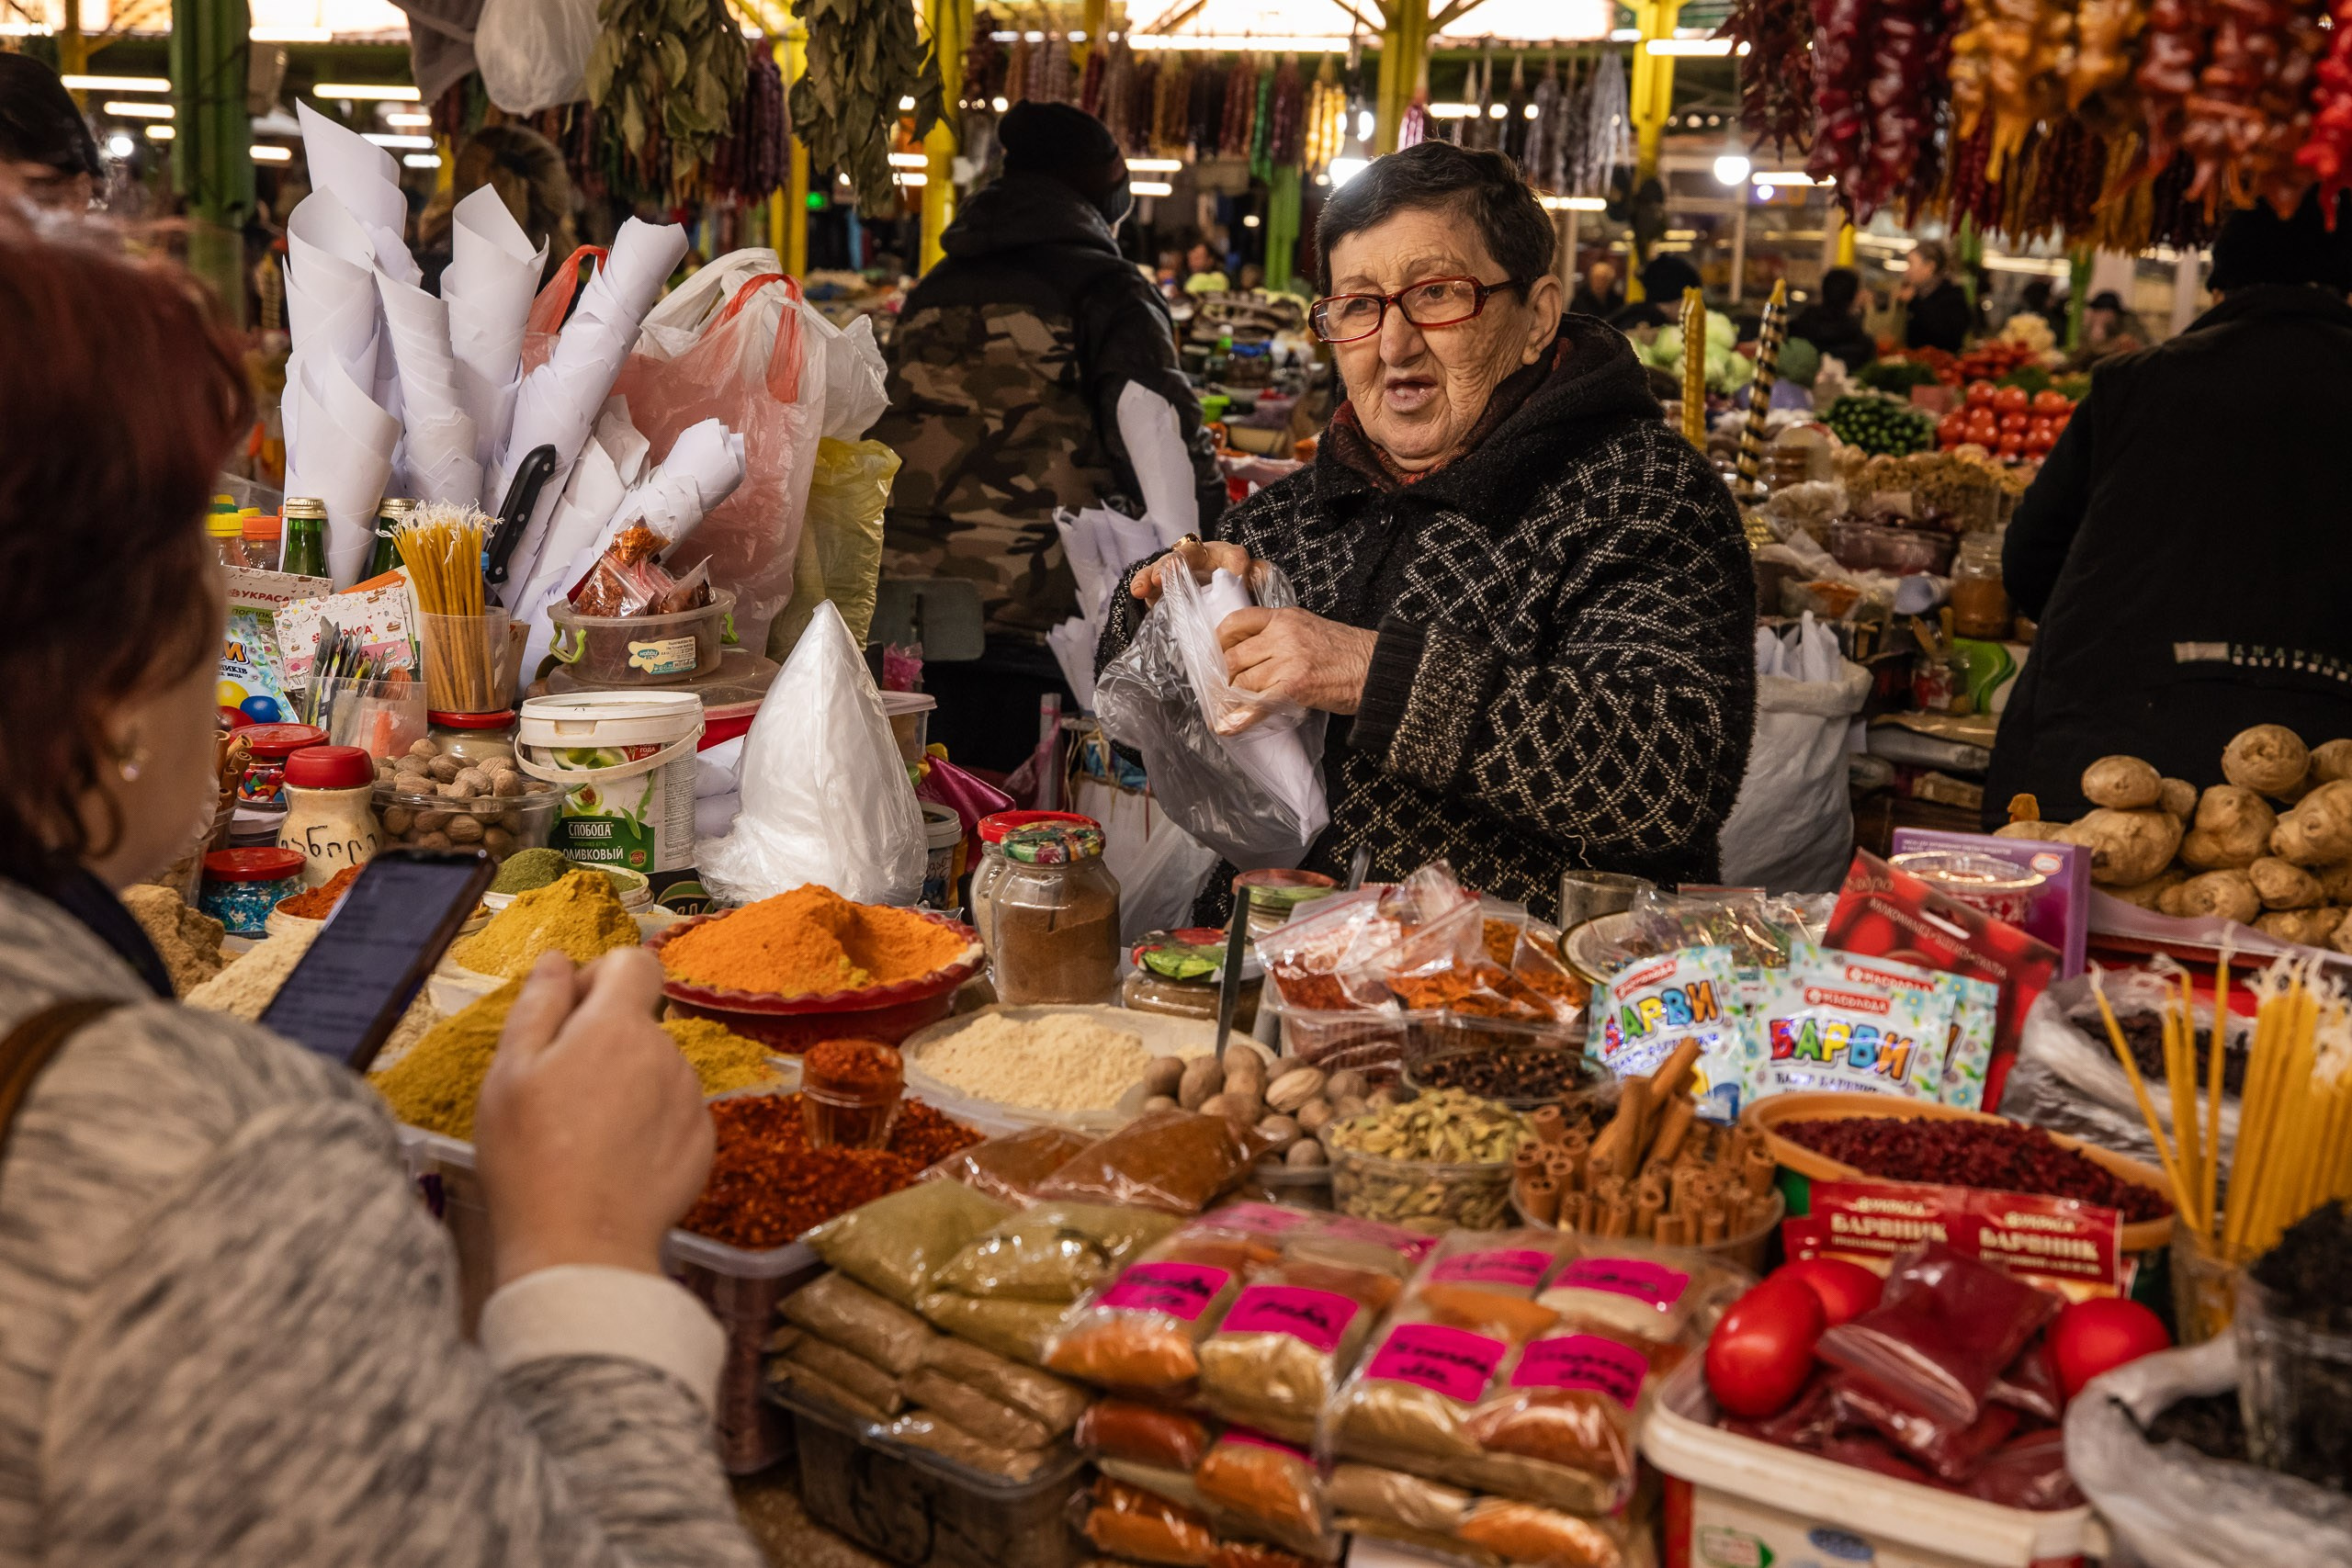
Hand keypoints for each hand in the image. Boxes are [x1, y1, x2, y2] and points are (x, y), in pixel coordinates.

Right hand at [474, 949, 713, 1288]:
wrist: (581, 1244)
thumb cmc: (529, 1155)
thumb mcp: (510, 1071)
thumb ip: (539, 1004)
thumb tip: (558, 958)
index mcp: (618, 1026)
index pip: (634, 961)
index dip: (599, 977)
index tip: (568, 1016)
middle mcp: (668, 1052)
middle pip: (641, 1021)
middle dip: (606, 1039)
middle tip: (562, 1091)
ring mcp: (692, 1098)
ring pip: (658, 1068)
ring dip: (629, 1083)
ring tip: (586, 1135)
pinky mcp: (704, 1141)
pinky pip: (675, 1112)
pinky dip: (650, 1123)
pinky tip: (616, 1160)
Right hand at [1130, 538, 1253, 605]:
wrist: (1210, 604)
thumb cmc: (1232, 599)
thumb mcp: (1247, 593)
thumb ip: (1254, 587)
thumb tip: (1260, 576)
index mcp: (1229, 559)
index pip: (1235, 557)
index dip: (1235, 565)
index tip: (1236, 577)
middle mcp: (1203, 555)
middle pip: (1191, 553)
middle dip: (1179, 563)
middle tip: (1169, 574)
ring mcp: (1180, 564)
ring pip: (1168, 562)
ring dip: (1157, 572)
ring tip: (1148, 584)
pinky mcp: (1161, 578)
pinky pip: (1150, 576)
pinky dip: (1143, 581)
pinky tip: (1137, 590)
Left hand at [1219, 607, 1376, 718]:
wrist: (1376, 668)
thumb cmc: (1346, 651)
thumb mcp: (1309, 627)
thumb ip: (1279, 633)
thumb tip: (1248, 652)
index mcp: (1284, 617)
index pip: (1236, 623)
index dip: (1220, 642)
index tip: (1218, 657)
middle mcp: (1282, 635)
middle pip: (1234, 657)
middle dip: (1224, 678)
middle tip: (1222, 691)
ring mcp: (1288, 660)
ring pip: (1243, 682)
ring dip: (1234, 699)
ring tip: (1229, 709)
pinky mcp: (1295, 686)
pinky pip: (1259, 703)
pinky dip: (1241, 718)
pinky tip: (1228, 727)